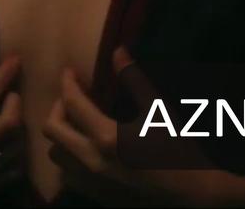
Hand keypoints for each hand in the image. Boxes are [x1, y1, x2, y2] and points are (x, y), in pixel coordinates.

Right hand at [0, 43, 26, 205]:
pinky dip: (16, 154)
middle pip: (10, 123)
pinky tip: (9, 144)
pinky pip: (13, 170)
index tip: (16, 61)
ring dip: (19, 129)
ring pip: (16, 147)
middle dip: (16, 104)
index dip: (5, 75)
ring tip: (11, 118)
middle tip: (12, 96)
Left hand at [40, 46, 244, 206]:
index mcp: (106, 137)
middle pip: (52, 129)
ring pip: (55, 154)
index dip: (68, 83)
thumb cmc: (178, 149)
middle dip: (58, 108)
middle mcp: (91, 161)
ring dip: (61, 135)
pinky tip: (86, 149)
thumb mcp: (158, 111)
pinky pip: (67, 174)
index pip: (72, 103)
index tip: (70, 73)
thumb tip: (118, 51)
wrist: (192, 194)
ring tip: (78, 124)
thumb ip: (134, 80)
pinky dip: (69, 157)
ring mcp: (91, 181)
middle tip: (74, 98)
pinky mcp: (96, 195)